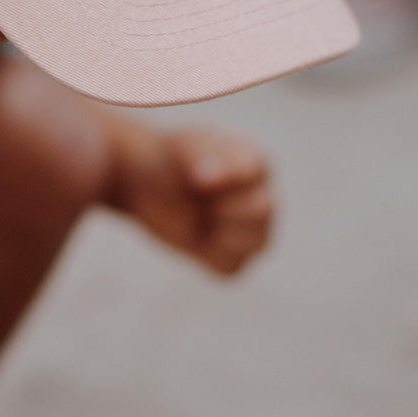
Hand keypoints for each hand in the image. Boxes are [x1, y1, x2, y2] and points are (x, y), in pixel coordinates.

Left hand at [114, 123, 274, 274]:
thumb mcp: (179, 149)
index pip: (252, 170)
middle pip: (262, 210)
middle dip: (222, 208)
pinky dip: (209, 256)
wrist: (155, 184)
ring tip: (198, 218)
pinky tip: (195, 237)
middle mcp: (259, 195)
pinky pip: (232, 267)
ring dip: (221, 234)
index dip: (224, 177)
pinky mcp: (233, 255)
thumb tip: (206, 179)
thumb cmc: (175, 161)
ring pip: (257, 242)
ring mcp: (251, 229)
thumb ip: (196, 156)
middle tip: (196, 198)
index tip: (196, 180)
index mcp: (251, 161)